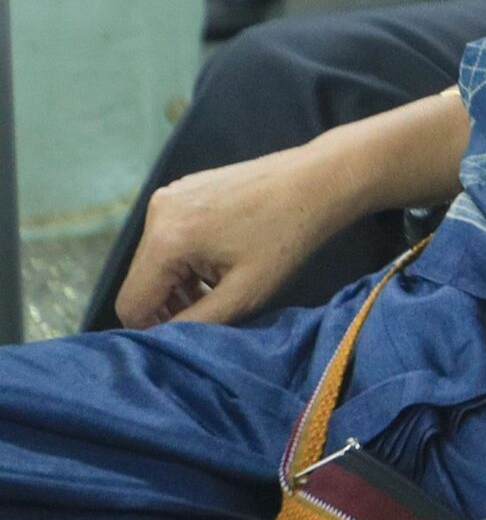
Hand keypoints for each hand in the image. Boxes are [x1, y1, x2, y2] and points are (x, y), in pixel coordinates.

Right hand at [115, 143, 355, 326]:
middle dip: (171, 302)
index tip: (190, 332)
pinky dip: (189, 255)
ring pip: (157, 259)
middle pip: (143, 280)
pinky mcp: (186, 188)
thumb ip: (195, 323)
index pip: (131, 304)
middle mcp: (157, 211)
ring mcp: (171, 195)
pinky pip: (171, 235)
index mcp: (166, 238)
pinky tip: (224, 258)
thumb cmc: (289, 236)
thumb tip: (160, 341)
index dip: (154, 328)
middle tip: (215, 308)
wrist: (320, 179)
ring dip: (181, 281)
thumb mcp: (244, 293)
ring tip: (222, 285)